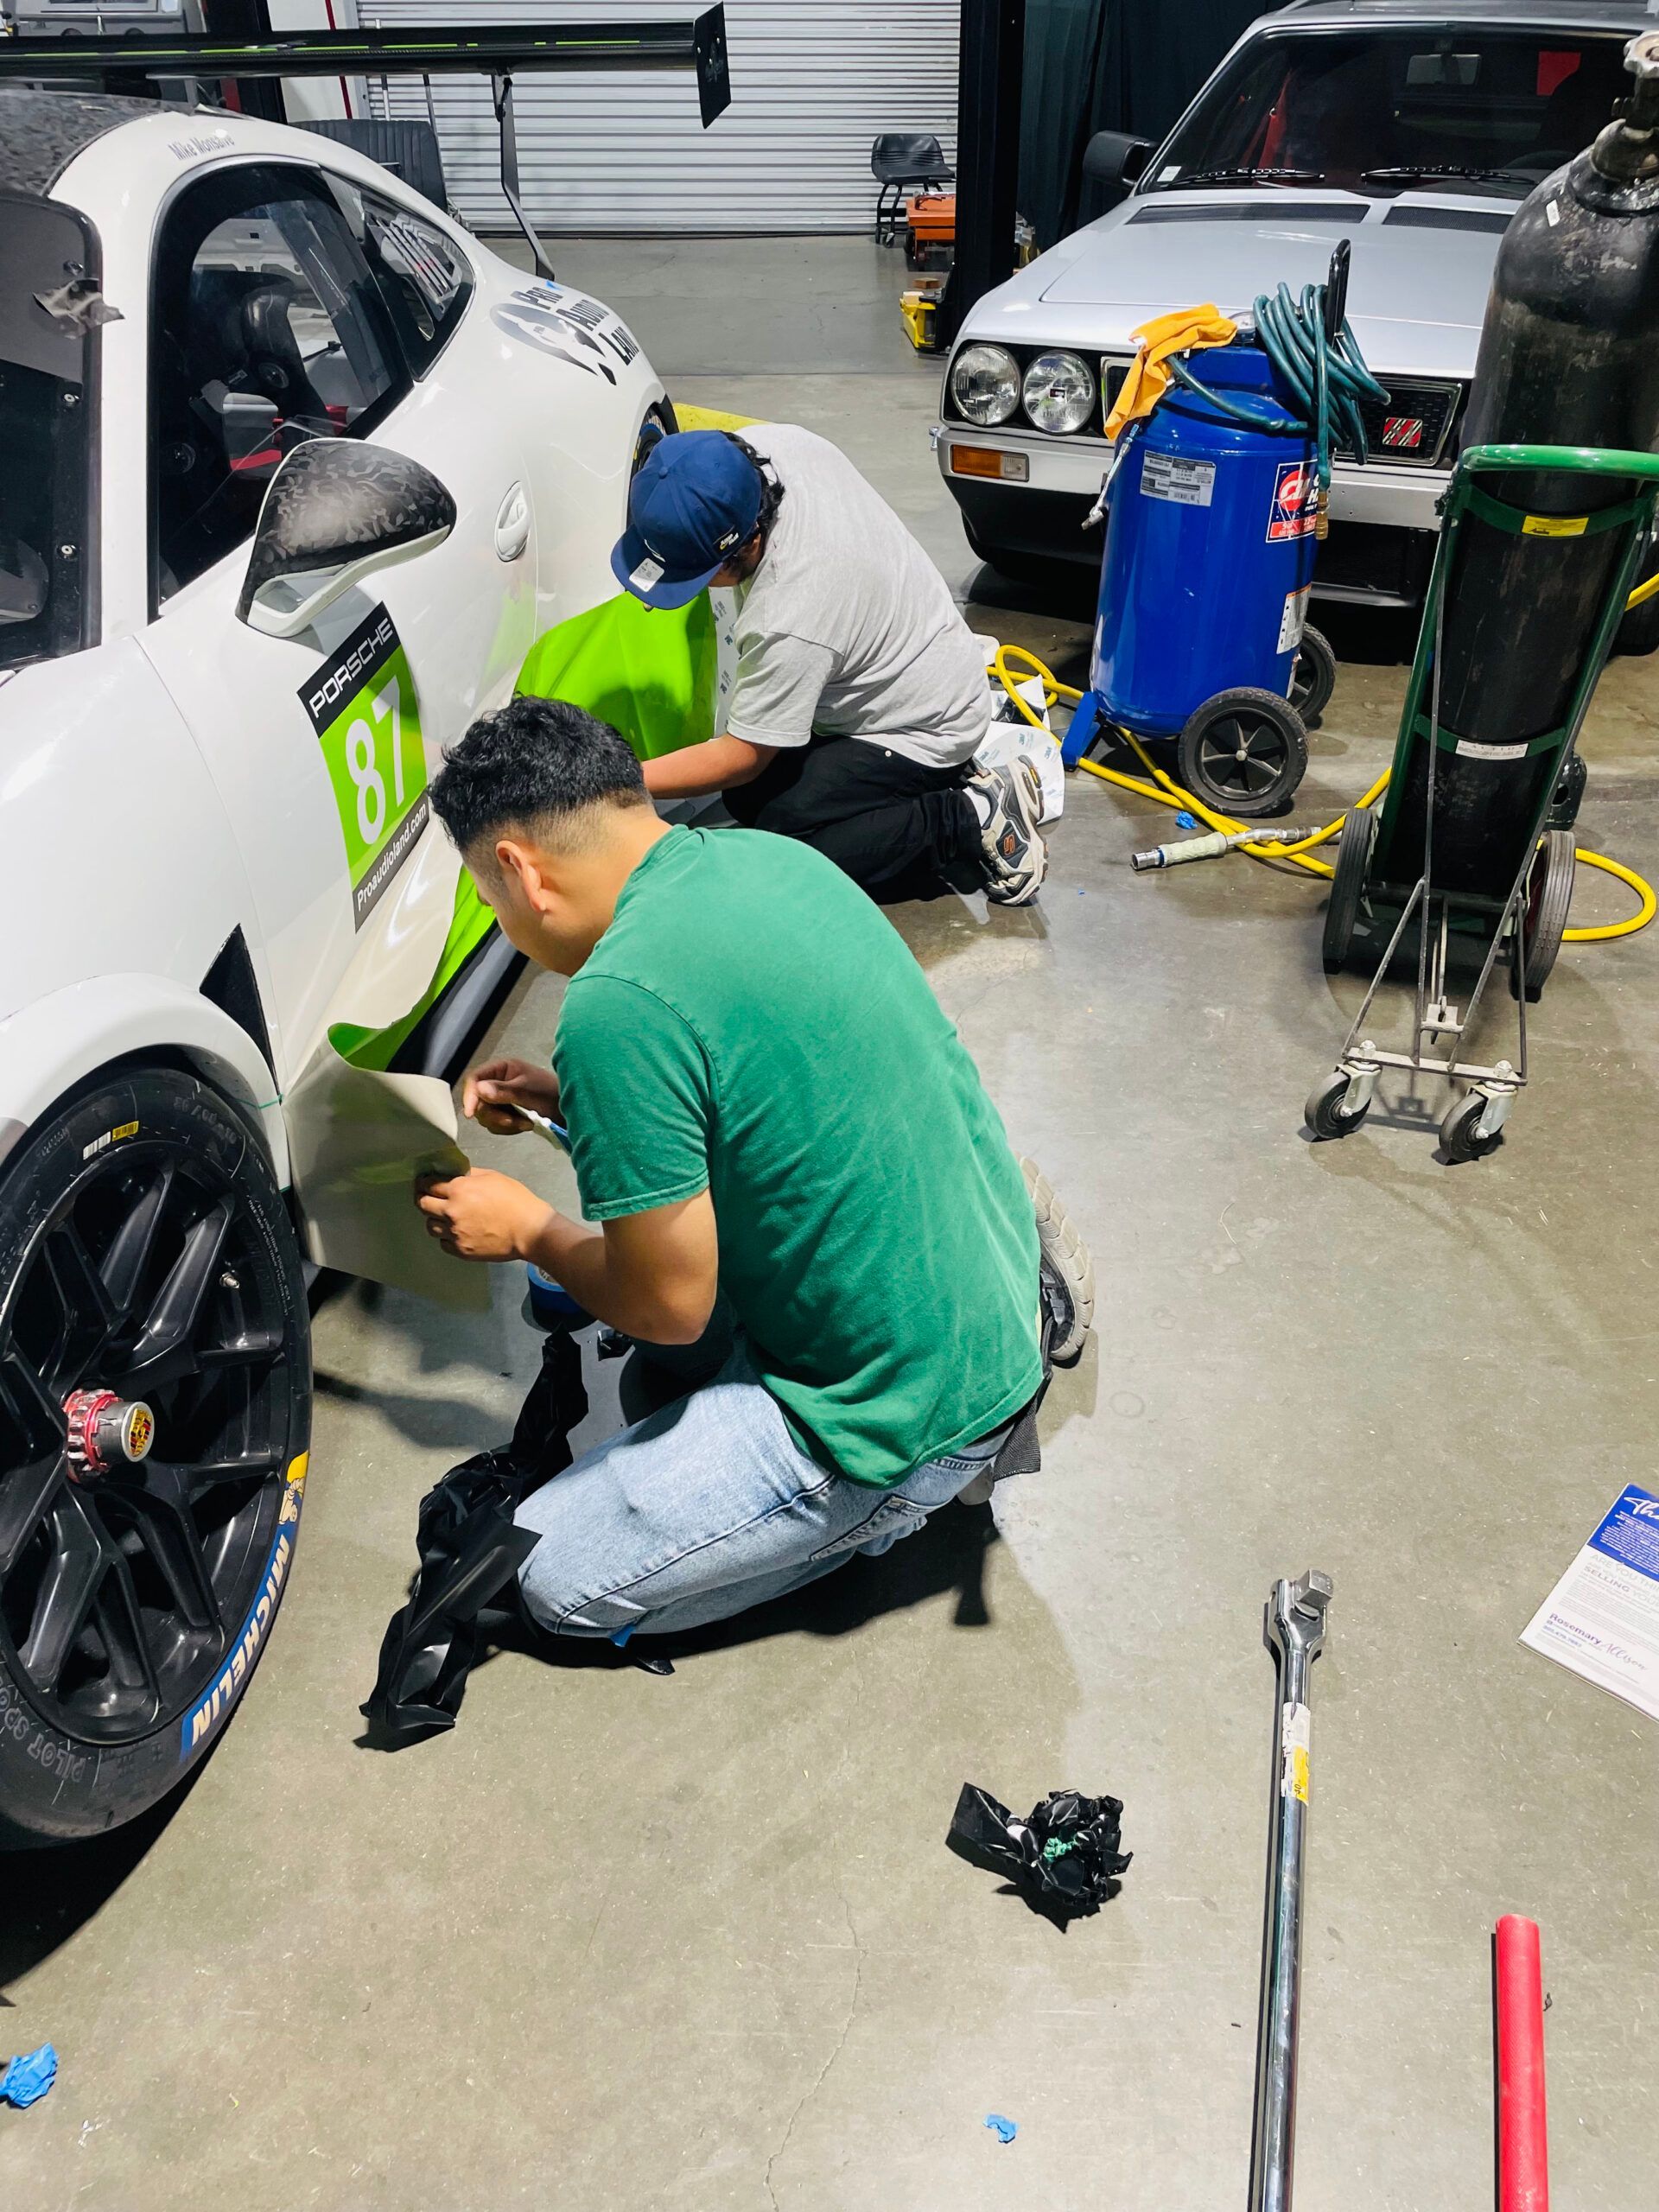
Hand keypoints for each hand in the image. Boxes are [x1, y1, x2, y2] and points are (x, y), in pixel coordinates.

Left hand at [416, 1168, 552, 1262]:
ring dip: (435, 1219)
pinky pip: (443, 1243)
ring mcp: (454, 1233)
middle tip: (429, 1198)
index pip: (428, 1184)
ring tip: (445, 1218)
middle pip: (422, 1205)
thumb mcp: (493, 1177)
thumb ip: (469, 1174)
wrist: (529, 1230)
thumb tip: (454, 1173)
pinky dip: (447, 1237)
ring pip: (430, 1226)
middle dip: (423, 1199)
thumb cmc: (515, 1200)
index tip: (424, 1183)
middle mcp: (451, 1211)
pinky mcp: (461, 1250)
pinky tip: (457, 1232)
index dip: (424, 1182)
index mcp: (459, 1189)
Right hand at [461, 1056, 561, 1135]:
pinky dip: (510, 1128)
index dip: (470, 1095)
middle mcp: (498, 1082)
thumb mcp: (528, 1091)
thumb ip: (503, 1091)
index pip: (474, 1079)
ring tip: (525, 1123)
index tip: (470, 1113)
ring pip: (486, 1116)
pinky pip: (496, 1125)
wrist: (571, 1109)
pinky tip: (526, 1125)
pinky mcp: (507, 1113)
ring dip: (504, 1123)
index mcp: (502, 1069)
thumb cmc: (552, 1093)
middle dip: (494, 1115)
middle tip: (512, 1121)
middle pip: (478, 1101)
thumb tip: (479, 1089)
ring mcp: (501, 1099)